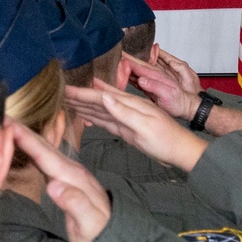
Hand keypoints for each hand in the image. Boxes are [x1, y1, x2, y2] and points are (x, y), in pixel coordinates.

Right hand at [10, 120, 110, 241]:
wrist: (112, 236)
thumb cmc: (99, 232)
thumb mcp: (89, 223)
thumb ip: (75, 204)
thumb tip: (54, 186)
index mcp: (75, 178)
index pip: (47, 155)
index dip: (27, 139)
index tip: (9, 124)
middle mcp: (73, 172)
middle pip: (46, 147)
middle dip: (24, 131)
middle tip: (2, 116)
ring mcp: (71, 174)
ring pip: (47, 150)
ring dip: (28, 136)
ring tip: (9, 124)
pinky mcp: (68, 179)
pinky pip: (48, 159)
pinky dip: (35, 148)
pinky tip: (27, 143)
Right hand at [64, 80, 208, 171]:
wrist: (181, 151)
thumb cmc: (166, 139)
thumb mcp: (145, 126)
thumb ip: (124, 112)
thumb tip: (105, 97)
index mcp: (132, 104)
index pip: (102, 97)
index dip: (83, 93)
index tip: (65, 89)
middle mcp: (128, 109)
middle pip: (99, 101)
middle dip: (80, 97)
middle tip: (60, 93)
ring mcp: (127, 119)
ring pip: (101, 111)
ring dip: (84, 106)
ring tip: (67, 102)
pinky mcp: (127, 130)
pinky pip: (107, 121)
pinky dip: (94, 118)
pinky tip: (85, 116)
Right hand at [123, 53, 199, 119]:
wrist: (188, 108)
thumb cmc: (181, 101)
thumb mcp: (169, 93)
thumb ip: (155, 86)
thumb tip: (142, 80)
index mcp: (159, 76)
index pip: (141, 66)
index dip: (130, 60)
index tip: (120, 55)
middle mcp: (156, 77)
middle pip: (139, 66)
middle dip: (128, 60)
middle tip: (117, 54)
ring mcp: (153, 83)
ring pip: (138, 73)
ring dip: (128, 68)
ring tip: (117, 62)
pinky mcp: (151, 90)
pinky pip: (139, 81)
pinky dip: (132, 77)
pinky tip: (125, 76)